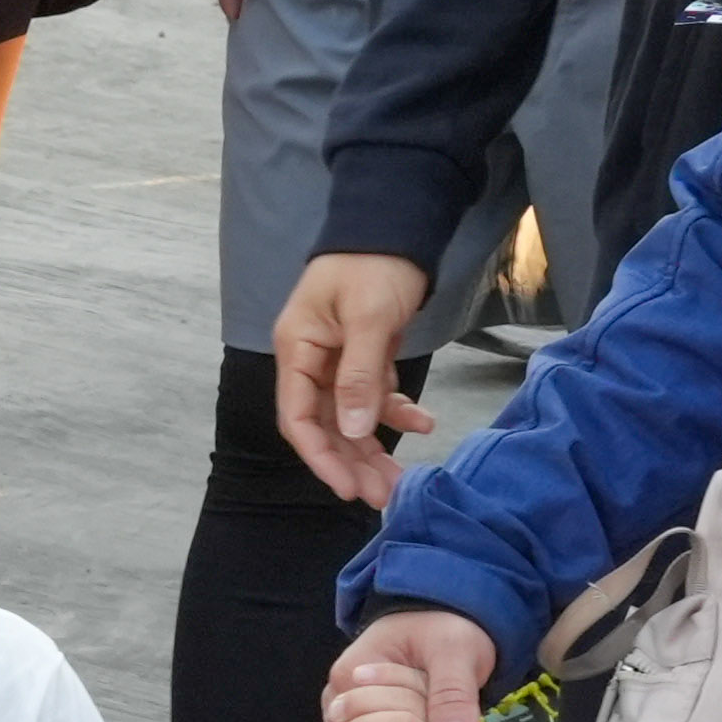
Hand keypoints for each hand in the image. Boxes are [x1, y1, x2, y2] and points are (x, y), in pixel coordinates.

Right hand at [269, 248, 439, 502]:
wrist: (397, 224)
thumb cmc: (375, 264)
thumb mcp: (369, 318)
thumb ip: (359, 376)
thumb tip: (350, 432)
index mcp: (297, 349)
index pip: (297, 417)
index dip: (321, 457)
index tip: (347, 488)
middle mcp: (311, 360)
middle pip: (325, 425)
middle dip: (353, 463)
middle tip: (383, 498)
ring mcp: (338, 359)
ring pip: (350, 418)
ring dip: (374, 449)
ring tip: (400, 483)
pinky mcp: (366, 355)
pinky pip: (375, 396)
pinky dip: (396, 413)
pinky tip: (424, 424)